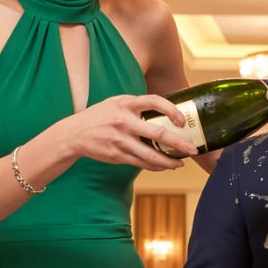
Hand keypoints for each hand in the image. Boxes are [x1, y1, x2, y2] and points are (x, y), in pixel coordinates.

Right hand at [63, 94, 199, 169]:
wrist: (74, 134)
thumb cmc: (100, 116)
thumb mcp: (116, 103)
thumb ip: (137, 105)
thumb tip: (166, 110)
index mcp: (125, 104)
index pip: (154, 101)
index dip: (172, 110)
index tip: (182, 121)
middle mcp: (124, 121)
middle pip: (158, 133)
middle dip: (179, 143)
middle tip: (193, 150)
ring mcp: (120, 140)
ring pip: (151, 154)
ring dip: (169, 161)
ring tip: (180, 163)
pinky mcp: (117, 155)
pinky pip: (142, 163)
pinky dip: (155, 166)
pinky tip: (164, 166)